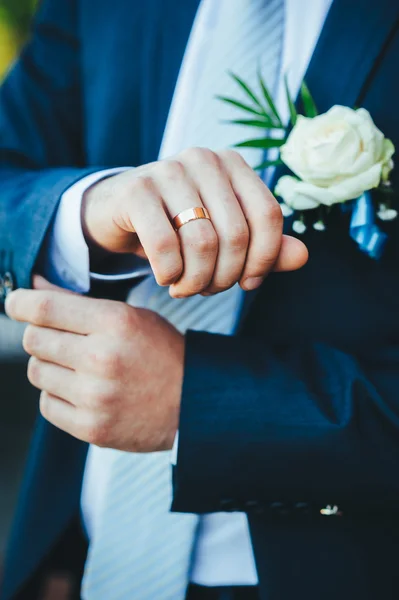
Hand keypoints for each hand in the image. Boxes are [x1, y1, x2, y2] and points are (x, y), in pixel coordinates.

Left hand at [6, 278, 182, 451]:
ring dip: (48, 365)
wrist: (193, 403)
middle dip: (39, 335)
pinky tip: (81, 391)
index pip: (44, 308)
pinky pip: (46, 404)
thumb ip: (79, 303)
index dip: (20, 303)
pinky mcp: (91, 428)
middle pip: (34, 340)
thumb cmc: (161, 354)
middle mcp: (102, 359)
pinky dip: (56, 395)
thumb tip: (34, 288)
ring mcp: (95, 397)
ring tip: (77, 367)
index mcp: (115, 323)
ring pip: (36, 372)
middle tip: (58, 338)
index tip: (14, 303)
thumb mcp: (130, 317)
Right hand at [83, 148, 307, 296]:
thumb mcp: (224, 236)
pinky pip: (164, 245)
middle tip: (207, 289)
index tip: (247, 283)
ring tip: (185, 287)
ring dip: (196, 281)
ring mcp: (168, 169)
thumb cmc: (178, 226)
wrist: (118, 213)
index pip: (269, 216)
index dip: (264, 259)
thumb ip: (265, 247)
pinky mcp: (136, 189)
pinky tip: (165, 278)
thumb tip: (302, 257)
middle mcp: (204, 159)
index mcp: (234, 164)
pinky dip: (169, 274)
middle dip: (224, 277)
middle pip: (236, 235)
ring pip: (203, 243)